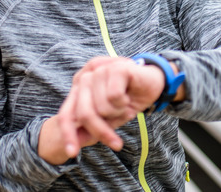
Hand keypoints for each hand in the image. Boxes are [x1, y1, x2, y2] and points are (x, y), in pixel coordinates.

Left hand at [37, 56, 165, 163]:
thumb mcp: (109, 117)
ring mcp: (99, 69)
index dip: (68, 135)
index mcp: (78, 87)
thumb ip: (92, 126)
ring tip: (124, 104)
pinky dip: (124, 103)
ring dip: (117, 113)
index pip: (66, 114)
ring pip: (101, 107)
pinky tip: (129, 95)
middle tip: (117, 144)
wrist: (155, 82)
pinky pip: (114, 97)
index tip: (73, 153)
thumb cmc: (129, 98)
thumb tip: (74, 146)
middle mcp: (85, 76)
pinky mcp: (115, 67)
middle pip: (84, 114)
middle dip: (101, 131)